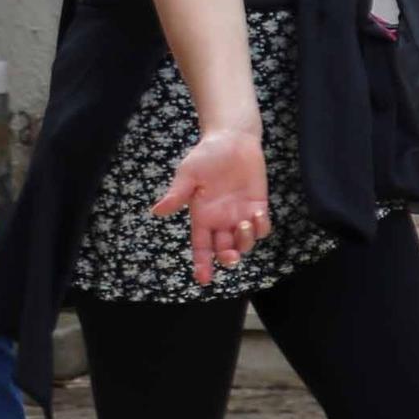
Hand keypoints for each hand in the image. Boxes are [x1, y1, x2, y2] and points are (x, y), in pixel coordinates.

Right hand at [150, 123, 270, 286]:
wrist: (232, 138)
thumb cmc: (207, 155)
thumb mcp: (188, 175)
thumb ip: (177, 195)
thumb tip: (156, 212)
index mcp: (202, 216)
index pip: (201, 246)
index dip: (202, 264)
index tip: (203, 279)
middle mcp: (220, 220)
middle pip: (224, 251)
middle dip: (228, 259)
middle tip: (229, 255)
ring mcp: (240, 214)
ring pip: (244, 243)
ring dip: (245, 241)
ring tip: (243, 223)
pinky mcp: (257, 206)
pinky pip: (262, 228)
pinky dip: (260, 228)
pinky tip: (256, 214)